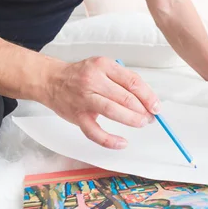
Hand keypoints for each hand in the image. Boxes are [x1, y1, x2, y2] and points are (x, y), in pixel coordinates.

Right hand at [42, 56, 159, 149]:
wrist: (51, 80)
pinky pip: (94, 132)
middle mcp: (93, 80)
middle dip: (143, 109)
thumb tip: (147, 99)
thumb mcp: (103, 67)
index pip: (132, 81)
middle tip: (151, 117)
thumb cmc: (81, 75)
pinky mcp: (77, 116)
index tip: (156, 106)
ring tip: (142, 124)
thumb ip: (123, 80)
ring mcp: (84, 99)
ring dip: (131, 119)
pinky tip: (122, 143)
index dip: (148, 95)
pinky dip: (109, 140)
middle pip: (125, 96)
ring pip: (112, 111)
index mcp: (104, 65)